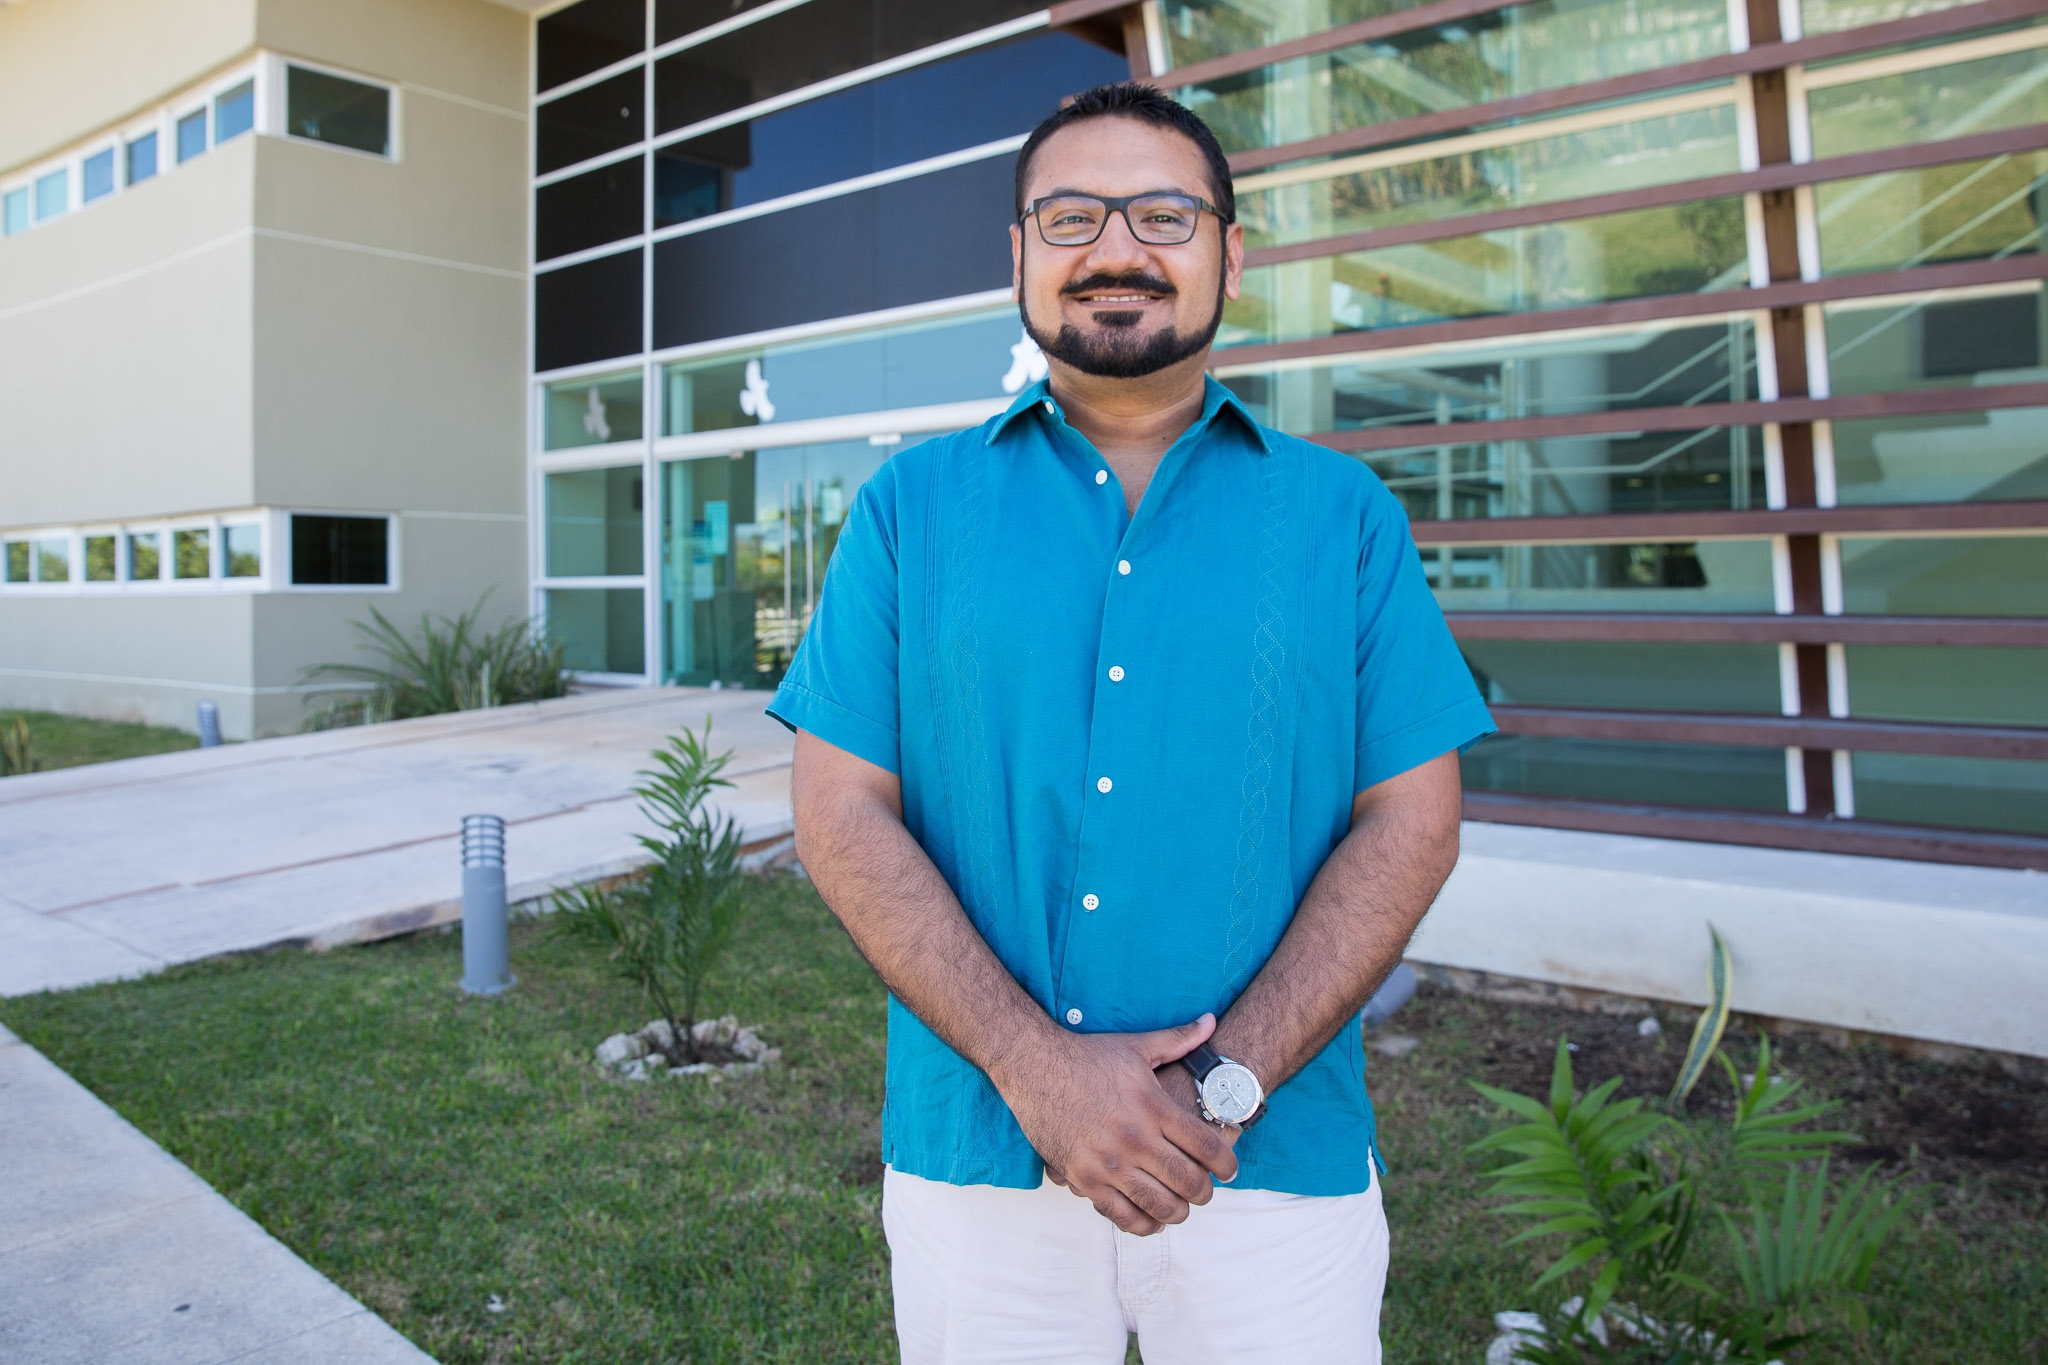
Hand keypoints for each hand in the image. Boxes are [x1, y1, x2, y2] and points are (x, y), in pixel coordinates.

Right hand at [996, 1014, 1238, 1235]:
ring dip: (1178, 1211)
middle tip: (1206, 1190)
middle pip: (1188, 1181)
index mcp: (1153, 1106)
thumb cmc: (1087, 1056)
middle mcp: (1134, 1138)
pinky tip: (1151, 1218)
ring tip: (1181, 1206)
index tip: (1229, 1169)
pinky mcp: (1083, 1178)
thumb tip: (1210, 1022)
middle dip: (1205, 1192)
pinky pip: (1121, 1215)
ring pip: (1159, 1205)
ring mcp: (1108, 1162)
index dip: (1226, 1163)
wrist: (1033, 1066)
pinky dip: (1142, 1223)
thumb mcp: (1136, 1046)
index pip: (1206, 1146)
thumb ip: (1178, 1039)